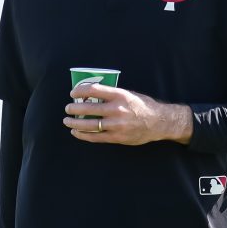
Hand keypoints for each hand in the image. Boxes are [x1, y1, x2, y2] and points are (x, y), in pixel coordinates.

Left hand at [62, 80, 192, 145]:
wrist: (158, 122)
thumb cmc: (142, 106)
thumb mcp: (128, 94)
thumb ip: (111, 95)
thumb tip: (90, 95)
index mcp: (119, 95)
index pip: (93, 90)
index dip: (80, 91)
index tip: (73, 93)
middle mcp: (117, 109)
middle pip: (88, 108)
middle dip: (74, 108)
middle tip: (68, 108)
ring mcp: (116, 125)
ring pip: (89, 125)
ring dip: (75, 123)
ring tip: (68, 121)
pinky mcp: (117, 137)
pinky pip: (96, 137)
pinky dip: (83, 135)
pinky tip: (76, 132)